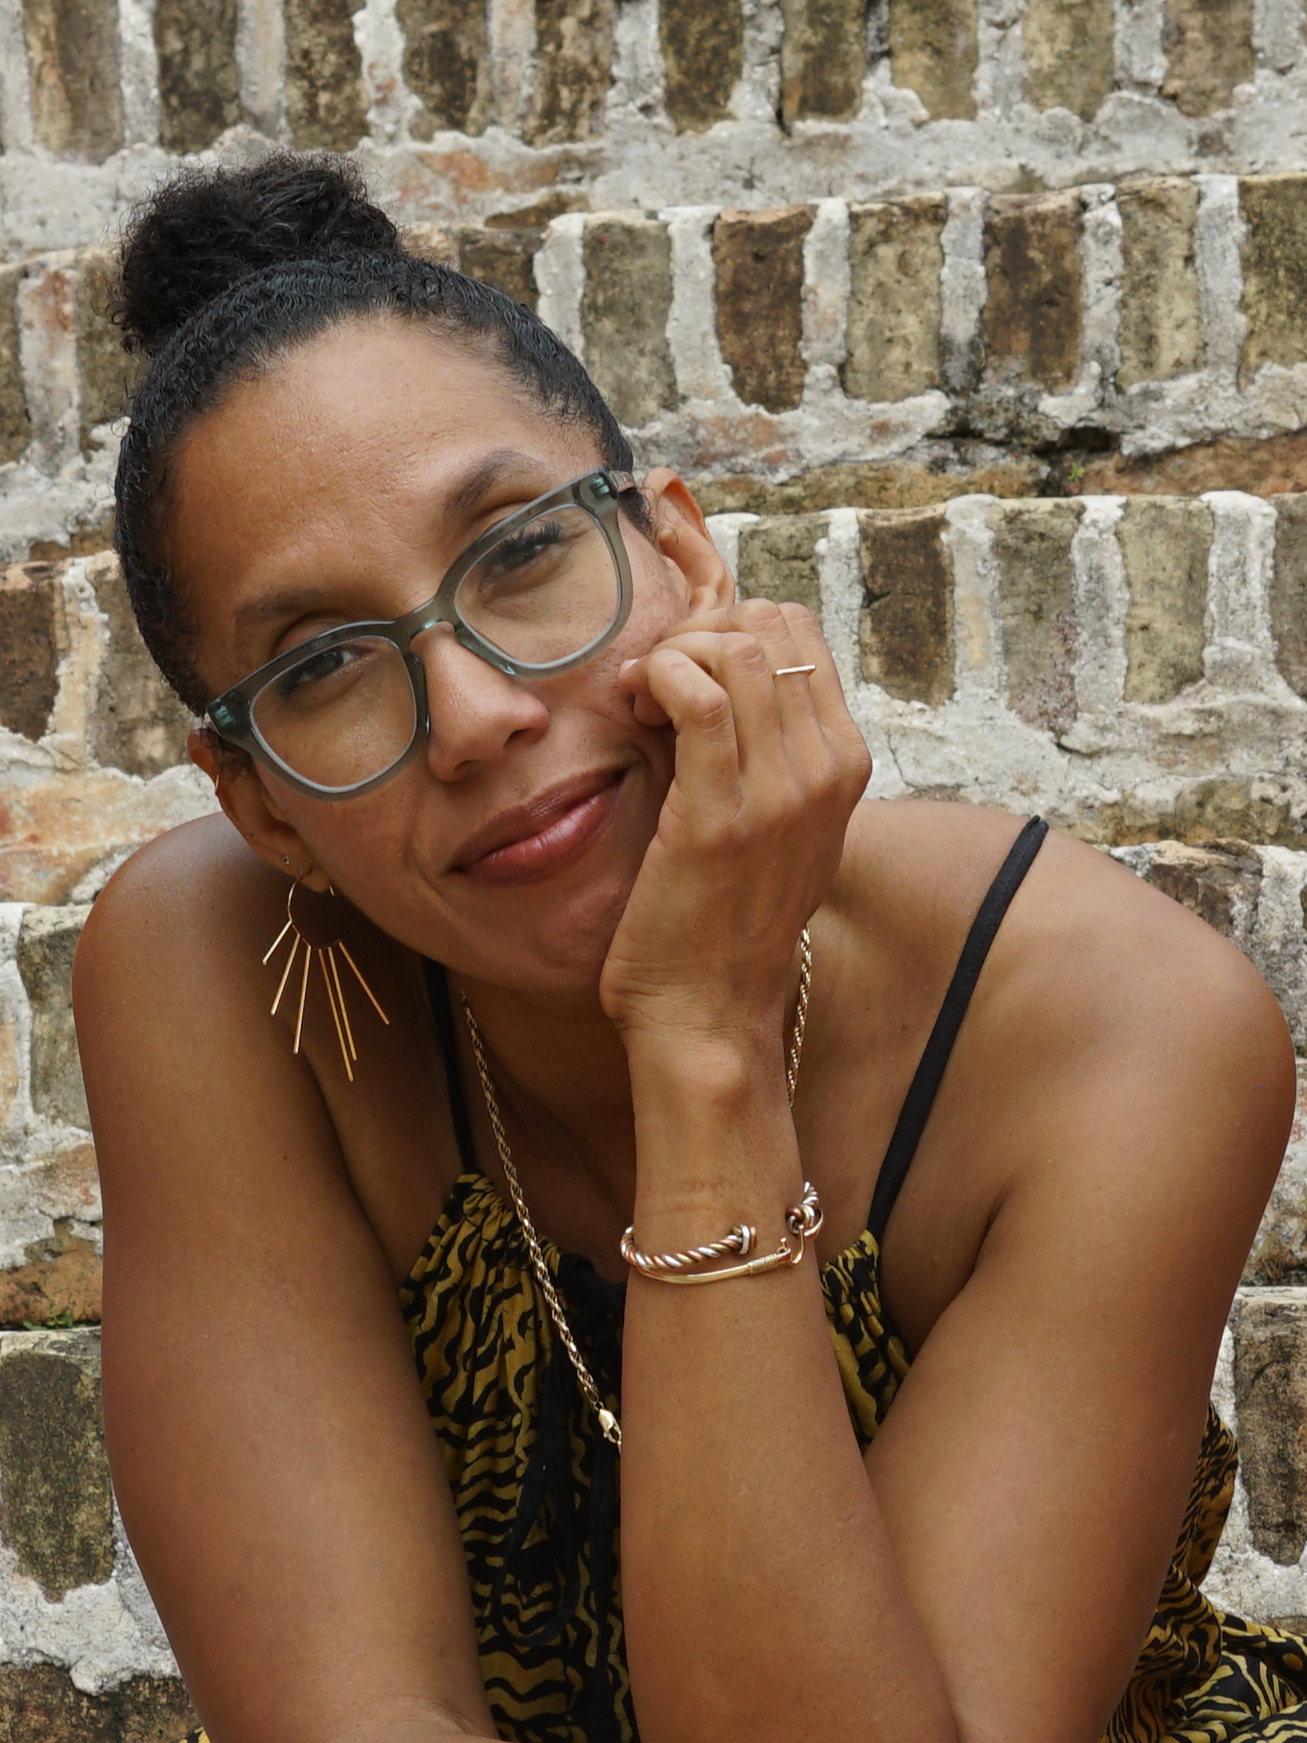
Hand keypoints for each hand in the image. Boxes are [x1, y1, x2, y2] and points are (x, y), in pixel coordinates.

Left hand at [599, 598, 870, 1051]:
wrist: (710, 1013)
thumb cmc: (726, 923)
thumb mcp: (781, 832)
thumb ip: (776, 759)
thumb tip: (731, 684)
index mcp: (845, 766)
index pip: (801, 634)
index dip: (729, 628)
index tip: (686, 673)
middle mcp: (826, 772)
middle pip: (771, 626)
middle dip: (699, 630)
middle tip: (658, 682)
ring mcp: (781, 794)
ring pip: (738, 649)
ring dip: (674, 653)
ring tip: (644, 699)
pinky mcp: (720, 816)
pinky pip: (699, 698)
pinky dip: (659, 678)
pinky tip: (638, 708)